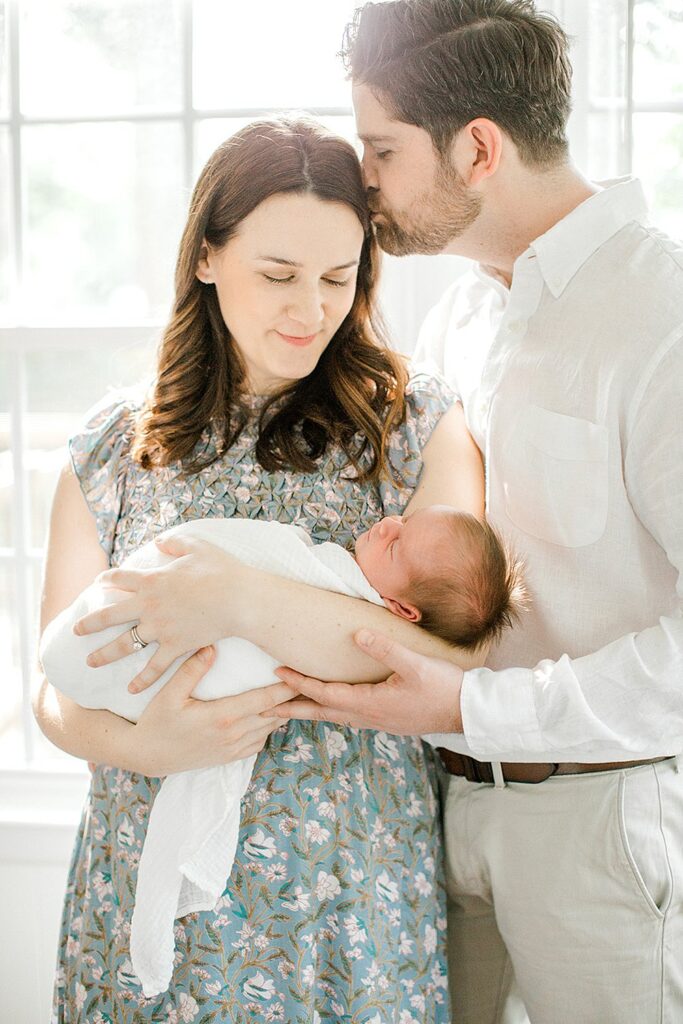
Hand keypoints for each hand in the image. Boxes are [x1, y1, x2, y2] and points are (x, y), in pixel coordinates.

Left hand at [73, 534, 245, 692]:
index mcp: (152, 580)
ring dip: (105, 655)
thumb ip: (174, 543)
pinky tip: (131, 689)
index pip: (120, 579)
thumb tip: (158, 542)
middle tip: (76, 631)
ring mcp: (160, 628)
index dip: (107, 579)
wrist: (239, 599)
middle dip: (90, 624)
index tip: (98, 582)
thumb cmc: (222, 570)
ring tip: (90, 662)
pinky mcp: (175, 646)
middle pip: (110, 616)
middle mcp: (149, 606)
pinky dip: (142, 680)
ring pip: (125, 645)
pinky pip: (154, 667)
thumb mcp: (197, 546)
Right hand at [130, 645, 293, 775]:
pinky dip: (270, 726)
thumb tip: (211, 646)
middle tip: (309, 677)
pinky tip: (272, 712)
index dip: (287, 687)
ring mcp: (234, 748)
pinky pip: (260, 740)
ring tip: (297, 691)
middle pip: (275, 713)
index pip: (266, 699)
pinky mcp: (231, 756)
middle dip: (293, 697)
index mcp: (223, 717)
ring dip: (284, 711)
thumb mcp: (169, 694)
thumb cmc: (158, 721)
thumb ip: (192, 670)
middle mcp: (234, 734)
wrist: (148, 756)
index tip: (302, 672)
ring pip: (271, 728)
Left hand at [275, 628, 464, 734]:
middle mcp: (369, 716)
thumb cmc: (442, 688)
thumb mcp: (413, 664)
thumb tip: (356, 633)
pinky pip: (351, 717)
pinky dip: (333, 711)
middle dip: (295, 707)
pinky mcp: (388, 720)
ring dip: (313, 710)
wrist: (468, 712)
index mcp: (370, 703)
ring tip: (293, 706)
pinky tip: (335, 706)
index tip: (278, 673)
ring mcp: (379, 721)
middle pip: (323, 712)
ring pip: (336, 717)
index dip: (300, 683)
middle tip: (268, 706)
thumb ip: (384, 648)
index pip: (325, 694)